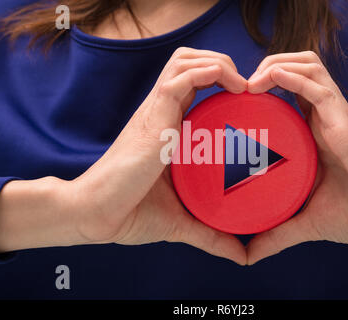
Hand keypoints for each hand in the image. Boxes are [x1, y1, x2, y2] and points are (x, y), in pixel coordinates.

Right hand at [67, 47, 247, 264]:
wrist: (98, 214)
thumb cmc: (134, 213)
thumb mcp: (183, 221)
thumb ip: (213, 235)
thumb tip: (243, 257)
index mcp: (167, 127)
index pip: (194, 85)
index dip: (221, 81)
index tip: (250, 101)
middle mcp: (161, 113)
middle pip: (190, 61)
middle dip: (223, 63)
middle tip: (248, 88)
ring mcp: (155, 110)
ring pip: (185, 60)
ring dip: (219, 62)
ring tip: (243, 86)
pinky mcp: (153, 115)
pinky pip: (181, 77)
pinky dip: (210, 72)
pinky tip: (234, 88)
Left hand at [246, 51, 347, 264]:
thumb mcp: (306, 221)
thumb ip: (277, 233)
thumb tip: (247, 255)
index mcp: (314, 132)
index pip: (287, 93)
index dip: (261, 87)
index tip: (233, 101)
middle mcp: (323, 118)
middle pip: (296, 68)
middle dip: (265, 65)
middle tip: (238, 87)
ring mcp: (335, 115)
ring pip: (307, 66)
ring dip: (274, 64)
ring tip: (248, 84)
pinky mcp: (344, 121)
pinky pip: (318, 87)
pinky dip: (292, 77)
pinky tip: (269, 80)